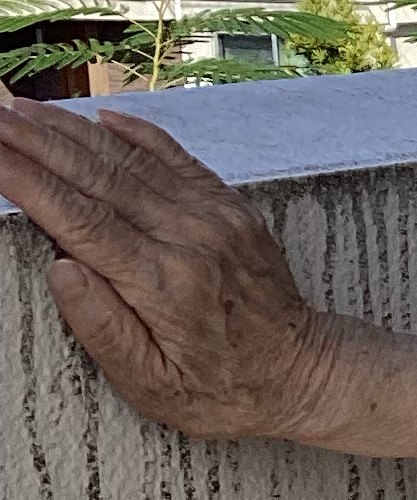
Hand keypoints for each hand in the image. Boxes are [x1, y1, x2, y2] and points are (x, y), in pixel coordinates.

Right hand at [0, 97, 353, 441]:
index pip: (78, 217)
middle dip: (34, 141)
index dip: (26, 180)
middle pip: (97, 175)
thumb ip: (104, 329)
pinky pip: (176, 158)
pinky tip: (100, 114)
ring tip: (23, 109)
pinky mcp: (230, 207)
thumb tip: (60, 269)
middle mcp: (191, 235)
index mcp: (164, 281)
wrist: (306, 373)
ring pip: (131, 159)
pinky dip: (136, 132)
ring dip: (72, 129)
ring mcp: (215, 215)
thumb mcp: (155, 385)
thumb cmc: (225, 390)